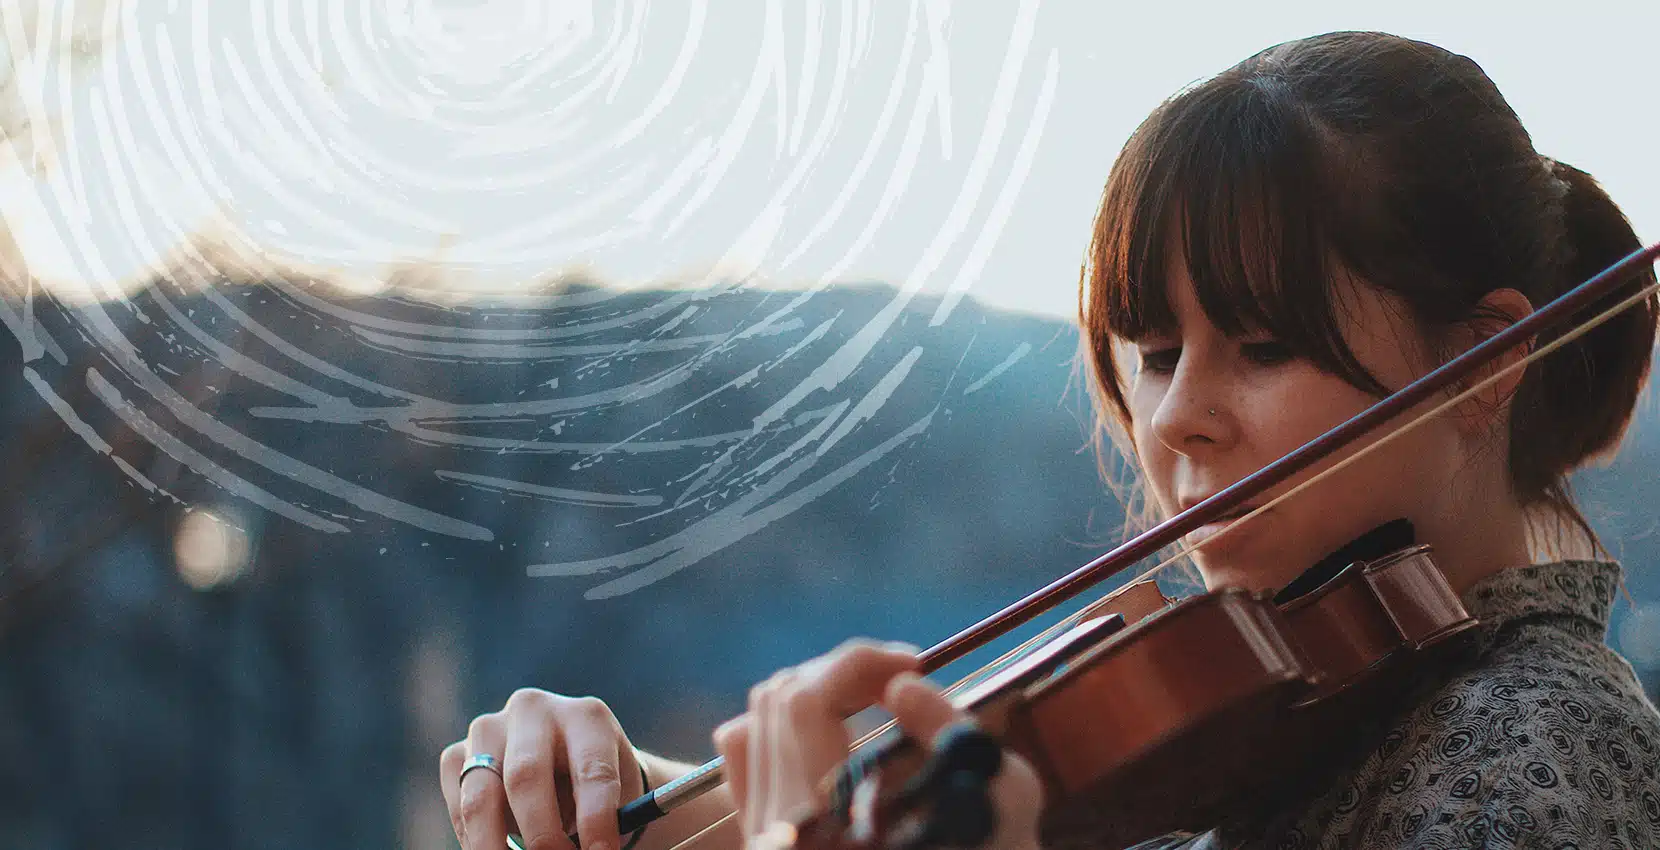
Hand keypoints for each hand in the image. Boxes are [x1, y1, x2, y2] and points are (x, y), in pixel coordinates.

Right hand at [440, 689, 646, 849]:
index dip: (597, 820)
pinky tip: (498, 849)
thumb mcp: (615, 792)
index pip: (593, 770)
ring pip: (481, 799)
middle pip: (526, 776)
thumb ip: (605, 817)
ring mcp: (488, 729)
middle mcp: (533, 710)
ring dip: (497, 845)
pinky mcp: (457, 754)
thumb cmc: (594, 784)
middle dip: (542, 834)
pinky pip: (458, 808)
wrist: (561, 759)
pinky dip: (475, 841)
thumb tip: (589, 849)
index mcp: (586, 717)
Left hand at [712, 640, 1044, 849]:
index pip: (806, 704)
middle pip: (777, 703)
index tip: (916, 666)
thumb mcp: (998, 805)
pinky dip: (783, 728)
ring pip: (756, 724)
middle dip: (842, 672)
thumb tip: (903, 685)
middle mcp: (777, 830)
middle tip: (902, 679)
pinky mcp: (766, 841)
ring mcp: (764, 837)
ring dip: (816, 694)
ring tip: (877, 701)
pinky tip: (834, 734)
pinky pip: (746, 762)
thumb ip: (951, 735)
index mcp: (821, 824)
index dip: (859, 664)